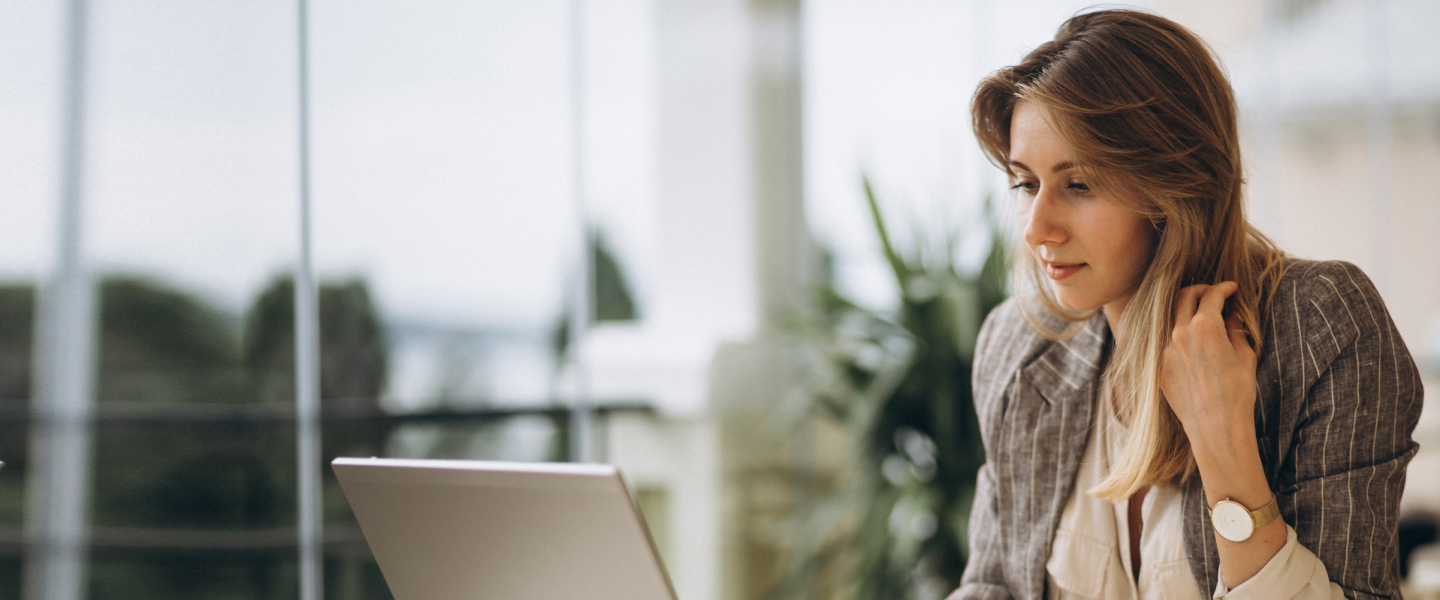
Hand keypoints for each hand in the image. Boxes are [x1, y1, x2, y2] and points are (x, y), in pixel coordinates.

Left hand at [1160, 281, 1257, 458]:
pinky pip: (1167, 341)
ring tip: (1201, 315)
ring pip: (1172, 317)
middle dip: (1202, 290)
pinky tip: (1193, 342)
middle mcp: (1179, 334)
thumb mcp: (1245, 356)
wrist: (1216, 428)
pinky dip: (1179, 334)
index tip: (1232, 288)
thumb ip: (1235, 329)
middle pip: (1185, 296)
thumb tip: (1231, 314)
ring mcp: (1165, 350)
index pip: (1211, 294)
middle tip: (1214, 293)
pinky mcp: (1159, 366)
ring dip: (1187, 310)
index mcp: (1204, 327)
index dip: (1224, 287)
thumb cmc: (1238, 393)